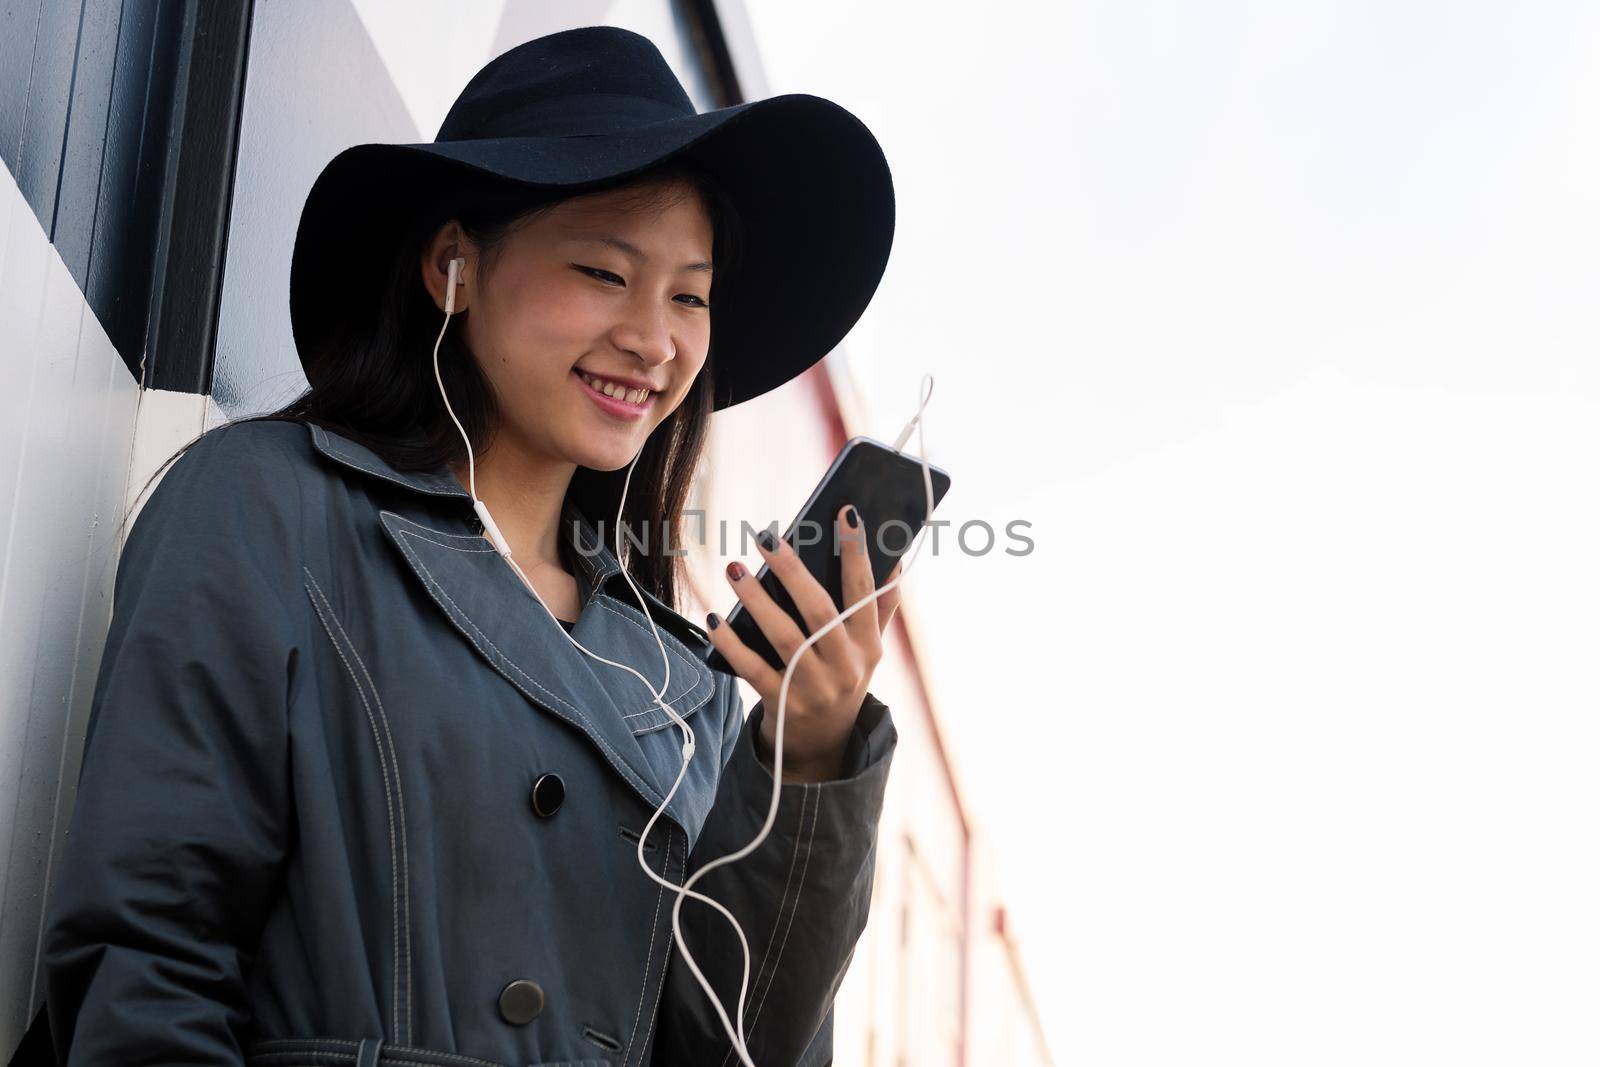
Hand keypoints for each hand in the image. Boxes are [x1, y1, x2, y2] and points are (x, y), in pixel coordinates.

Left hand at [706, 504, 901, 782]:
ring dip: (756, 599)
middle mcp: (846, 666)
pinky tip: (714, 617)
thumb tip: (896, 559)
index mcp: (869, 645)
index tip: (846, 513)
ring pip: (783, 635)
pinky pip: (752, 668)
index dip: (857, 553)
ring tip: (734, 568)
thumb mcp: (867, 650)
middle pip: (819, 610)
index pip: (865, 592)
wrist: (819, 746)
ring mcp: (814, 688)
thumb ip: (879, 608)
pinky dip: (731, 643)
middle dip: (793, 571)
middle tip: (767, 536)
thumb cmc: (841, 679)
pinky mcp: (782, 704)